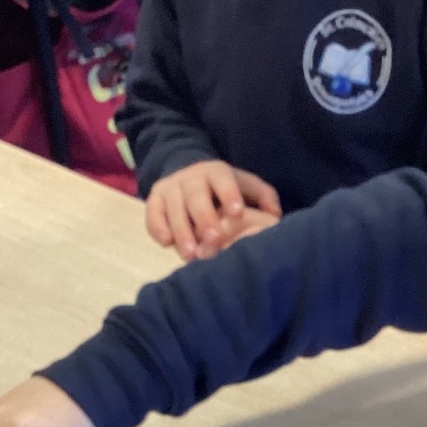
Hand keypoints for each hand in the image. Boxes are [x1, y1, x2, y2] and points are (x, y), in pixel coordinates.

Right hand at [144, 160, 280, 260]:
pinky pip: (152, 214)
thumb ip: (263, 197)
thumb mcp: (245, 186)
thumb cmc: (224, 189)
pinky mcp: (154, 201)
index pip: (222, 179)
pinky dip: (157, 228)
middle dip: (204, 217)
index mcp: (216, 172)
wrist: (188, 178)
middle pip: (195, 195)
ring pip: (173, 208)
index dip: (229, 194)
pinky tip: (166, 244)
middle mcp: (190, 177)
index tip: (237, 213)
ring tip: (191, 254)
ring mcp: (170, 188)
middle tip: (213, 239)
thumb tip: (274, 215)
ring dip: (181, 231)